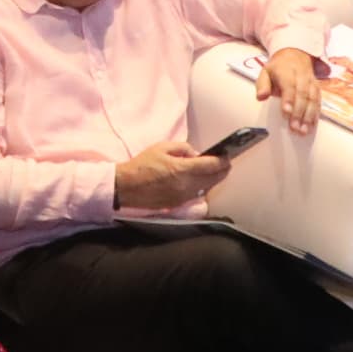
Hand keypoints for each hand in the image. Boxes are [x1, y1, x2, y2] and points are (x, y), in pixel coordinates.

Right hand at [112, 138, 230, 209]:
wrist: (126, 187)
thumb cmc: (142, 165)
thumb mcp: (162, 148)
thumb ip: (183, 148)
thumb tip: (196, 154)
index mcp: (182, 170)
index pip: (212, 166)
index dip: (223, 161)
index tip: (226, 156)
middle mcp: (186, 186)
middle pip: (214, 179)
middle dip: (222, 170)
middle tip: (225, 163)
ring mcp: (183, 197)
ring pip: (206, 188)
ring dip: (213, 179)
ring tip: (214, 171)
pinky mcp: (178, 204)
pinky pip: (196, 194)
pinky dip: (201, 187)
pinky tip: (199, 180)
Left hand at [257, 45, 323, 131]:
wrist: (295, 54)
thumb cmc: (278, 67)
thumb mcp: (265, 72)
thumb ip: (262, 85)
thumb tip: (261, 97)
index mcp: (286, 71)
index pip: (289, 85)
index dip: (288, 99)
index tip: (286, 112)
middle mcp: (301, 76)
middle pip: (302, 94)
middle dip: (299, 112)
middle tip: (294, 127)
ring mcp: (311, 81)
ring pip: (313, 99)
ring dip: (309, 116)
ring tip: (304, 130)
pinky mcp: (317, 87)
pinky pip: (318, 101)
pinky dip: (316, 114)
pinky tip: (313, 125)